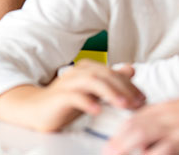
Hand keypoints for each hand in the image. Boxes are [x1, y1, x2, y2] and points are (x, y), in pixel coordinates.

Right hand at [0, 61, 144, 131]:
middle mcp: (77, 72)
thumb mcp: (92, 92)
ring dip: (110, 93)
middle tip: (138, 103)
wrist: (35, 110)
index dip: (130, 85)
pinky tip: (98, 110)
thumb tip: (131, 70)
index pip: (113, 72)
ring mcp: (67, 83)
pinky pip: (74, 96)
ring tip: (124, 105)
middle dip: (125, 88)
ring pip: (92, 81)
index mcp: (86, 69)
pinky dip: (87, 102)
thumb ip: (110, 81)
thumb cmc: (65, 102)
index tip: (143, 99)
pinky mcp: (58, 97)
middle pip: (105, 75)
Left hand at [104, 91, 178, 154]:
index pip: (145, 113)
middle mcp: (173, 113)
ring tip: (114, 154)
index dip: (129, 123)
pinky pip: (165, 148)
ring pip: (144, 134)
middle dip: (121, 137)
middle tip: (108, 148)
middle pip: (139, 123)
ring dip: (127, 146)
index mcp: (176, 104)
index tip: (119, 133)